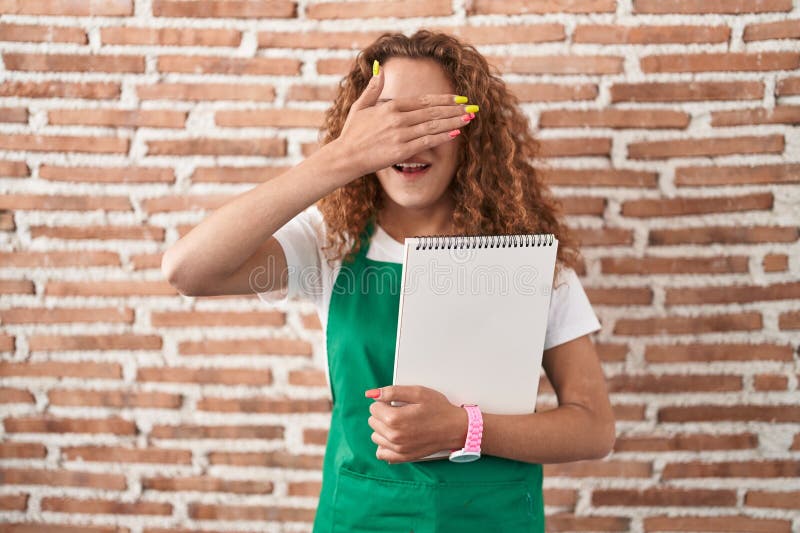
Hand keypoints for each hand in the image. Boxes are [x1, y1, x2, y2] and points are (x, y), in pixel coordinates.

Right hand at [332, 67, 474, 178]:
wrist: (345, 157)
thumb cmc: (353, 133)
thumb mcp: (360, 106)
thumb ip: (373, 89)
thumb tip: (381, 71)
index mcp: (390, 106)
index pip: (423, 100)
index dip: (444, 99)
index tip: (459, 97)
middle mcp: (398, 118)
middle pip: (432, 111)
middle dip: (454, 108)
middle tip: (471, 106)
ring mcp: (400, 135)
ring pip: (433, 125)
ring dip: (453, 121)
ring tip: (469, 118)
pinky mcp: (401, 151)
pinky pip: (426, 142)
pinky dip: (442, 137)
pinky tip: (455, 133)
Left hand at [366, 385, 467, 463]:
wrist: (455, 428)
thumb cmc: (439, 409)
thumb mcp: (418, 392)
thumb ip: (392, 391)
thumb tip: (370, 394)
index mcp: (395, 419)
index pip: (373, 407)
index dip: (385, 402)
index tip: (397, 403)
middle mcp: (394, 436)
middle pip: (373, 421)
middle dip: (383, 414)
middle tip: (401, 412)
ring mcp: (398, 449)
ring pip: (375, 436)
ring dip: (383, 429)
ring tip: (400, 424)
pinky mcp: (402, 457)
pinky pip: (381, 453)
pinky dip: (385, 444)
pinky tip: (396, 437)